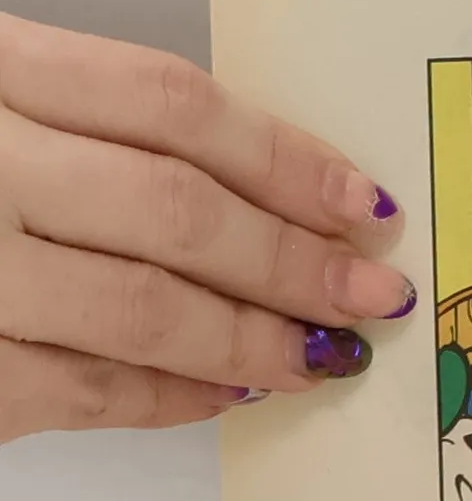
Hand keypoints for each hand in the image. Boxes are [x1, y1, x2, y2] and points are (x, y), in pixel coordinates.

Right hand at [0, 14, 412, 442]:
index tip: (366, 204)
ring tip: (320, 356)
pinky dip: (162, 398)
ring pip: (134, 309)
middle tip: (370, 297)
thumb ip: (95, 119)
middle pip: (172, 210)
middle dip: (291, 263)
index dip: (287, 158)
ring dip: (247, 342)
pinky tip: (223, 394)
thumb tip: (269, 188)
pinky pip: (72, 390)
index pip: (171, 103)